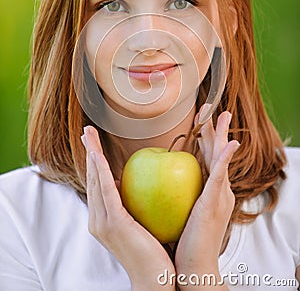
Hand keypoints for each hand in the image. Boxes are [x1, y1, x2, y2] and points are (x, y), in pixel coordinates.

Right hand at [81, 126, 175, 290]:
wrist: (155, 279)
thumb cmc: (153, 252)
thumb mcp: (140, 224)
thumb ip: (133, 205)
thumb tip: (136, 185)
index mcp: (103, 219)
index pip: (97, 184)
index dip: (94, 161)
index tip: (93, 143)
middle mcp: (97, 220)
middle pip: (91, 178)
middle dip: (88, 152)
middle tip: (87, 131)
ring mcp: (102, 223)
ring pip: (95, 180)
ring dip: (91, 155)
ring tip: (89, 136)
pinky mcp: (113, 223)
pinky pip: (106, 190)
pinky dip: (100, 170)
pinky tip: (98, 155)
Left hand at [175, 110, 238, 289]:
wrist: (194, 266)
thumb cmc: (184, 240)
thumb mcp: (180, 211)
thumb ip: (175, 193)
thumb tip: (155, 179)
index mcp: (208, 190)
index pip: (206, 157)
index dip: (203, 137)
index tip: (198, 120)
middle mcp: (217, 189)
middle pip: (214, 152)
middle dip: (213, 129)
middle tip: (209, 107)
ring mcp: (219, 195)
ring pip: (220, 158)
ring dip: (222, 135)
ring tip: (223, 115)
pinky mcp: (215, 203)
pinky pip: (220, 176)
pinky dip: (225, 159)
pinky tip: (230, 144)